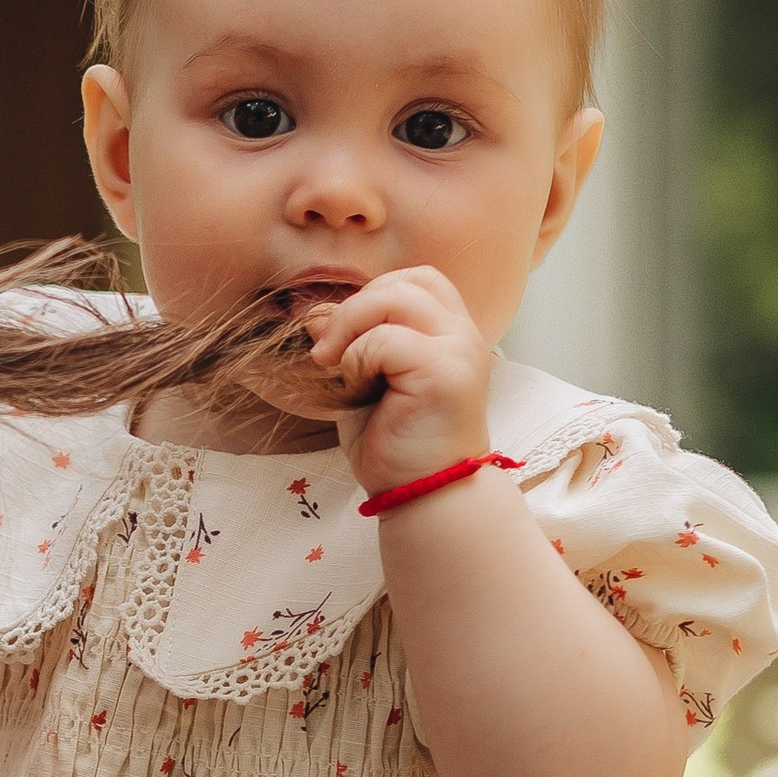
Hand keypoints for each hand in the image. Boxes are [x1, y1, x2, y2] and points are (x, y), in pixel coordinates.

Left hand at [300, 266, 495, 496]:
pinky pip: (384, 339)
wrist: (424, 497)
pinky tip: (358, 391)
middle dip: (356, 307)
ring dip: (352, 328)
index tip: (346, 339)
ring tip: (339, 369)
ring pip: (394, 297)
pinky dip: (357, 360)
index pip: (416, 279)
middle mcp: (463, 334)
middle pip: (407, 279)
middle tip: (329, 351)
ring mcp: (459, 350)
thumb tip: (314, 313)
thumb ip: (350, 345)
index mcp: (451, 333)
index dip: (374, 294)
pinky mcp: (444, 372)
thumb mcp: (366, 384)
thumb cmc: (397, 446)